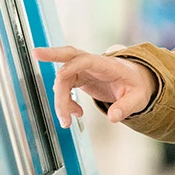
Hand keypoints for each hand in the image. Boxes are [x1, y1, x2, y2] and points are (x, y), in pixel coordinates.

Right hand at [34, 45, 158, 127]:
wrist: (138, 82)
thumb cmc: (138, 87)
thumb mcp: (139, 98)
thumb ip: (126, 107)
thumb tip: (114, 117)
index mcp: (109, 65)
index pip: (88, 60)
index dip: (72, 66)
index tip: (60, 76)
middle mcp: (95, 64)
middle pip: (71, 54)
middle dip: (53, 54)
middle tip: (35, 53)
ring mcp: (86, 70)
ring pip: (64, 78)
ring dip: (60, 100)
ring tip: (67, 121)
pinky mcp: (81, 77)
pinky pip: (66, 87)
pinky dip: (65, 102)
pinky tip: (75, 114)